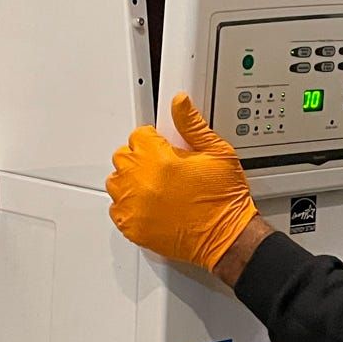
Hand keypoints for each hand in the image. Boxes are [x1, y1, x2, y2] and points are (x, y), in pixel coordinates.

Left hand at [107, 94, 259, 271]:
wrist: (227, 237)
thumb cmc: (224, 199)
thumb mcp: (218, 153)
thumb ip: (193, 125)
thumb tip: (180, 104)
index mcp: (162, 160)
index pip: (139, 136)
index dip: (153, 139)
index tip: (162, 146)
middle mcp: (143, 183)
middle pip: (123, 157)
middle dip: (140, 157)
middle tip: (160, 166)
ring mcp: (135, 206)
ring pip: (116, 182)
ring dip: (130, 180)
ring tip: (153, 185)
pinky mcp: (132, 227)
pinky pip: (116, 209)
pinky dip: (127, 205)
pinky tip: (147, 204)